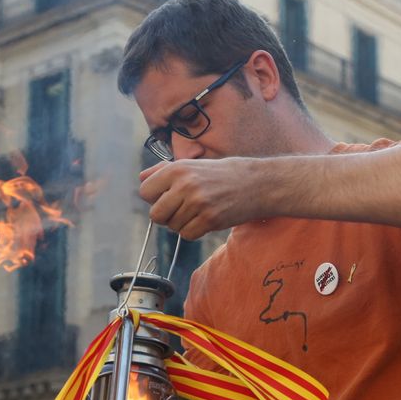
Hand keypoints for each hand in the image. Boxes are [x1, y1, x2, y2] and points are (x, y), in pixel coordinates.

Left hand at [139, 159, 263, 239]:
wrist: (259, 183)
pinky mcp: (210, 219)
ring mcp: (198, 203)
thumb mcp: (194, 164)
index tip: (169, 196)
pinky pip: (187, 235)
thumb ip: (165, 171)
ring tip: (199, 211)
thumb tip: (141, 178)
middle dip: (166, 216)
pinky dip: (193, 231)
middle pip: (155, 214)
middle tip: (181, 209)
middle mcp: (185, 184)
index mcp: (178, 168)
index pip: (145, 192)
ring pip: (172, 226)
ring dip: (182, 223)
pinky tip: (206, 219)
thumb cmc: (224, 173)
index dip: (155, 198)